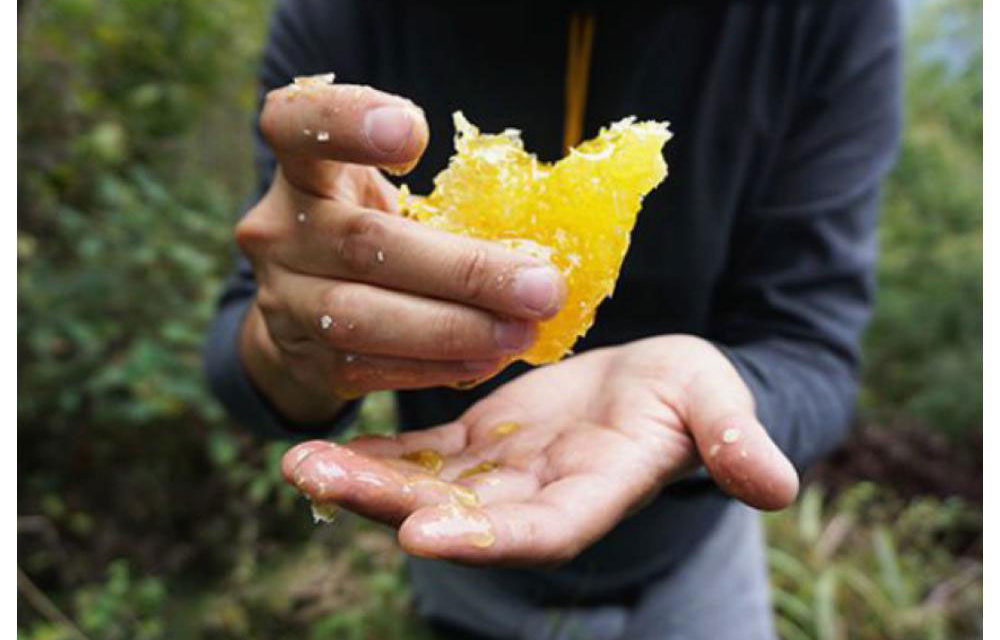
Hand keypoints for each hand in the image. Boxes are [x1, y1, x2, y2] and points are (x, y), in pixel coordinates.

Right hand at [236, 77, 565, 422]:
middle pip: (365, 245)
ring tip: (522, 331)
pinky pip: (370, 368)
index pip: (298, 124)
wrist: (307, 305)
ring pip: (362, 318)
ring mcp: (283, 299)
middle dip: (465, 271)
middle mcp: (279, 230)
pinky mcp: (303, 359)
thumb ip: (440, 199)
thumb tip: (549, 237)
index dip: (347, 122)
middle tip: (541, 287)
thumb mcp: (388, 194)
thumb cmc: (372, 228)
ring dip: (455, 329)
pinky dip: (436, 366)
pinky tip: (487, 359)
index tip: (416, 133)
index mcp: (302, 167)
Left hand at [282, 335, 798, 564]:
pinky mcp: (474, 449)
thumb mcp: (716, 402)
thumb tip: (779, 485)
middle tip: (315, 482)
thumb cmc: (688, 392)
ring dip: (362, 481)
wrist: (649, 384)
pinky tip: (317, 445)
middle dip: (389, 506)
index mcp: (592, 495)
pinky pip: (416, 457)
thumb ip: (736, 441)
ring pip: (423, 488)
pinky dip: (371, 454)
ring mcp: (497, 478)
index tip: (423, 535)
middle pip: (458, 517)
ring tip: (298, 464)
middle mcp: (533, 501)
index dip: (487, 538)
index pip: (540, 531)